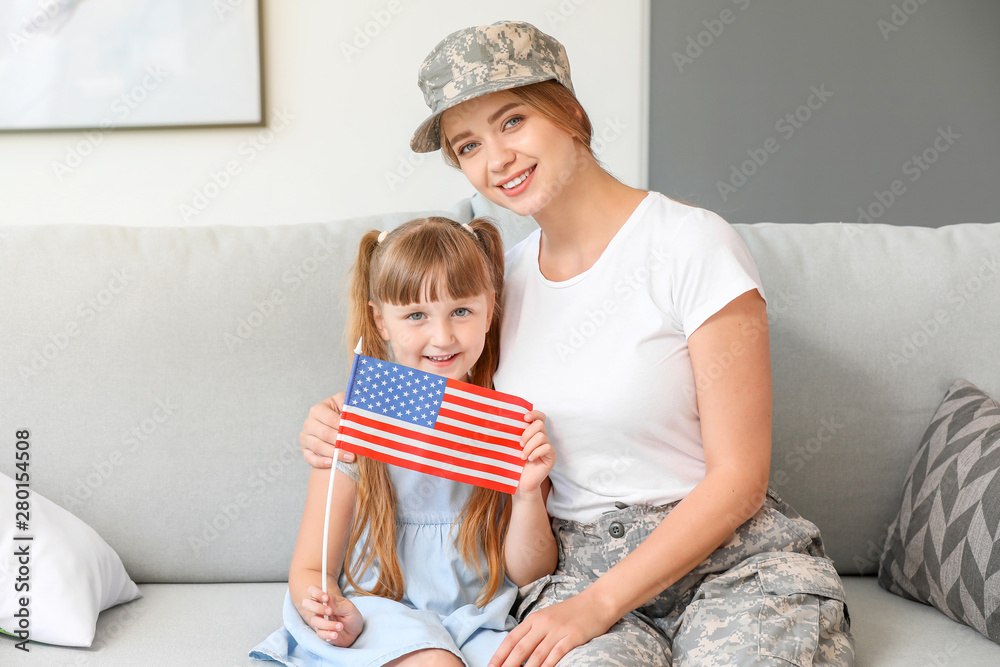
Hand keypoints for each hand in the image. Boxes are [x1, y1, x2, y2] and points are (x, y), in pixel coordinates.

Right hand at [299, 392, 355, 466]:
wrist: (331, 423)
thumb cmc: (339, 411)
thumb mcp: (343, 402)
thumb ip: (348, 404)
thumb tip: (354, 414)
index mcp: (317, 409)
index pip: (331, 419)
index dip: (344, 427)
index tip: (356, 434)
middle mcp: (309, 423)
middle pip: (325, 434)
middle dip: (341, 442)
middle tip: (355, 448)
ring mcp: (305, 437)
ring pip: (318, 446)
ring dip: (335, 454)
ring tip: (350, 457)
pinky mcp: (304, 449)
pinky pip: (310, 458)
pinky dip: (320, 462)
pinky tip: (332, 463)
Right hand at [302, 585, 363, 646]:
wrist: (355, 631)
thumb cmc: (351, 615)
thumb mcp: (348, 607)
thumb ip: (337, 604)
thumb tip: (327, 600)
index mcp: (325, 599)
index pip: (312, 591)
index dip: (316, 593)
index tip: (326, 598)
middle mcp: (319, 609)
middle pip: (306, 604)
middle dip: (316, 607)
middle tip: (330, 611)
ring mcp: (319, 621)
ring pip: (314, 621)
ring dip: (327, 624)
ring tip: (340, 626)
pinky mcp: (321, 633)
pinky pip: (319, 634)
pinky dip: (327, 634)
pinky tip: (336, 634)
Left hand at [489, 593, 614, 666]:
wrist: (598, 601)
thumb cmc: (572, 611)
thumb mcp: (548, 616)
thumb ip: (534, 630)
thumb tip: (518, 649)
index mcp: (535, 618)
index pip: (512, 638)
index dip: (500, 654)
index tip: (491, 666)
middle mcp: (543, 623)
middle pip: (521, 648)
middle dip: (508, 664)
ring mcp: (558, 630)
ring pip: (537, 654)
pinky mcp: (573, 637)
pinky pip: (556, 654)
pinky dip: (547, 665)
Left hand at [516, 410, 554, 496]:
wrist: (520, 481)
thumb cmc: (515, 464)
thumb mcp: (514, 446)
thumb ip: (515, 435)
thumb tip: (508, 422)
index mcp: (534, 433)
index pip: (540, 417)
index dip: (534, 413)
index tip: (525, 418)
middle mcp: (543, 438)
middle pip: (540, 424)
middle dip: (527, 433)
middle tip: (520, 444)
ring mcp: (548, 447)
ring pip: (541, 436)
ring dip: (529, 446)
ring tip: (523, 455)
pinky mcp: (552, 456)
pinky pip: (546, 448)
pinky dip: (536, 452)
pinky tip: (530, 459)